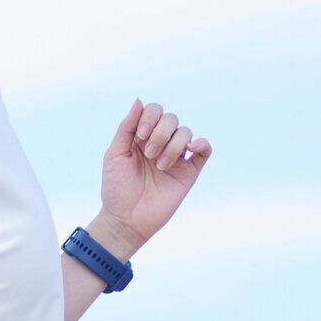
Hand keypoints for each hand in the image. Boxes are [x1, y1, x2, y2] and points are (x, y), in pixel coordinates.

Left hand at [98, 98, 212, 252]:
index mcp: (141, 137)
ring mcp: (176, 157)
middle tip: (149, 155)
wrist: (126, 219)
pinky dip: (201, 144)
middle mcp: (160, 143)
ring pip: (186, 132)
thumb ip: (127, 127)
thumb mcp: (115, 153)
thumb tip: (139, 100)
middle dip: (160, 133)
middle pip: (172, 118)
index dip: (150, 117)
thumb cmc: (116, 188)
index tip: (139, 137)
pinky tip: (190, 150)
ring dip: (173, 145)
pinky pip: (205, 150)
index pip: (154, 111)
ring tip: (160, 166)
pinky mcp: (189, 172)